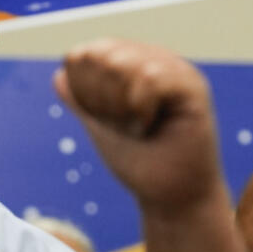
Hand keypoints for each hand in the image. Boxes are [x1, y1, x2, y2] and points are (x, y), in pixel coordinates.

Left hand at [55, 39, 221, 212]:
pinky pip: (150, 77)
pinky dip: (139, 108)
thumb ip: (81, 101)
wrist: (170, 198)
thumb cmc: (140, 164)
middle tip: (122, 126)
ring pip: (123, 63)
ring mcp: (175, 70)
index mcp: (133, 65)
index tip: (103, 119)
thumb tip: (59, 74)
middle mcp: (154, 59)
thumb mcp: (101, 129)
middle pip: (101, 55)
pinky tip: (149, 126)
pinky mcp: (193, 86)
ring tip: (137, 128)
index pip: (85, 53)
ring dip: (119, 106)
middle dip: (100, 100)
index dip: (82, 89)